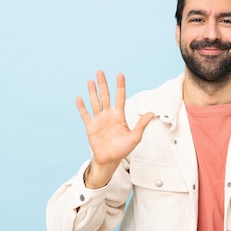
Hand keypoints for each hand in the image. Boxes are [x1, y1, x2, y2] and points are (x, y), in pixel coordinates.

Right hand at [76, 71, 153, 187]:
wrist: (110, 159)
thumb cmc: (123, 149)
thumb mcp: (135, 137)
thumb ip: (141, 124)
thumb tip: (151, 113)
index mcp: (119, 116)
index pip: (120, 97)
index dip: (120, 86)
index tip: (120, 75)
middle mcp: (108, 115)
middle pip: (105, 96)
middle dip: (103, 84)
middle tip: (100, 71)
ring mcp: (99, 120)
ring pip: (95, 102)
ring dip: (92, 92)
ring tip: (90, 81)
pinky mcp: (90, 126)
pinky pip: (85, 115)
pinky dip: (82, 107)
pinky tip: (79, 98)